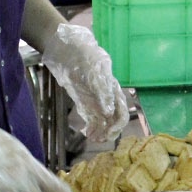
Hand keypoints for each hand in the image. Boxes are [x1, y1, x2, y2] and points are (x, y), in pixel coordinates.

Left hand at [40, 23, 129, 144]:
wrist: (69, 51)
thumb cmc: (85, 58)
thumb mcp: (95, 73)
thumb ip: (102, 92)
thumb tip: (109, 112)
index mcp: (113, 91)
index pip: (122, 112)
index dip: (118, 125)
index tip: (109, 133)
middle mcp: (107, 99)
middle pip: (114, 120)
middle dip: (110, 132)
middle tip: (100, 140)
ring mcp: (96, 102)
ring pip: (104, 122)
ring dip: (101, 132)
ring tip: (93, 139)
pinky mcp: (86, 103)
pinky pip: (92, 119)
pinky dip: (92, 128)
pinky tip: (87, 134)